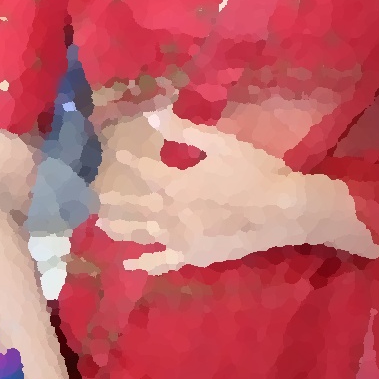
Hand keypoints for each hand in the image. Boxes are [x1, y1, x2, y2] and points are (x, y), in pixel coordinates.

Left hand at [97, 114, 378, 272]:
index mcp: (178, 184)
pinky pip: (164, 262)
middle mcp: (173, 215)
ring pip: (144, 234)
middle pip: (138, 206)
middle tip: (94, 197)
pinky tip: (128, 264)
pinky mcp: (195, 256)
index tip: (116, 154)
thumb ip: (184, 131)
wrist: (283, 210)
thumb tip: (152, 114)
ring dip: (122, 229)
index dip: (130, 162)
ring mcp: (183, 239)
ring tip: (101, 224)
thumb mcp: (220, 143)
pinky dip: (145, 263)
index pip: (146, 171)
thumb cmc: (255, 170)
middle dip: (116, 200)